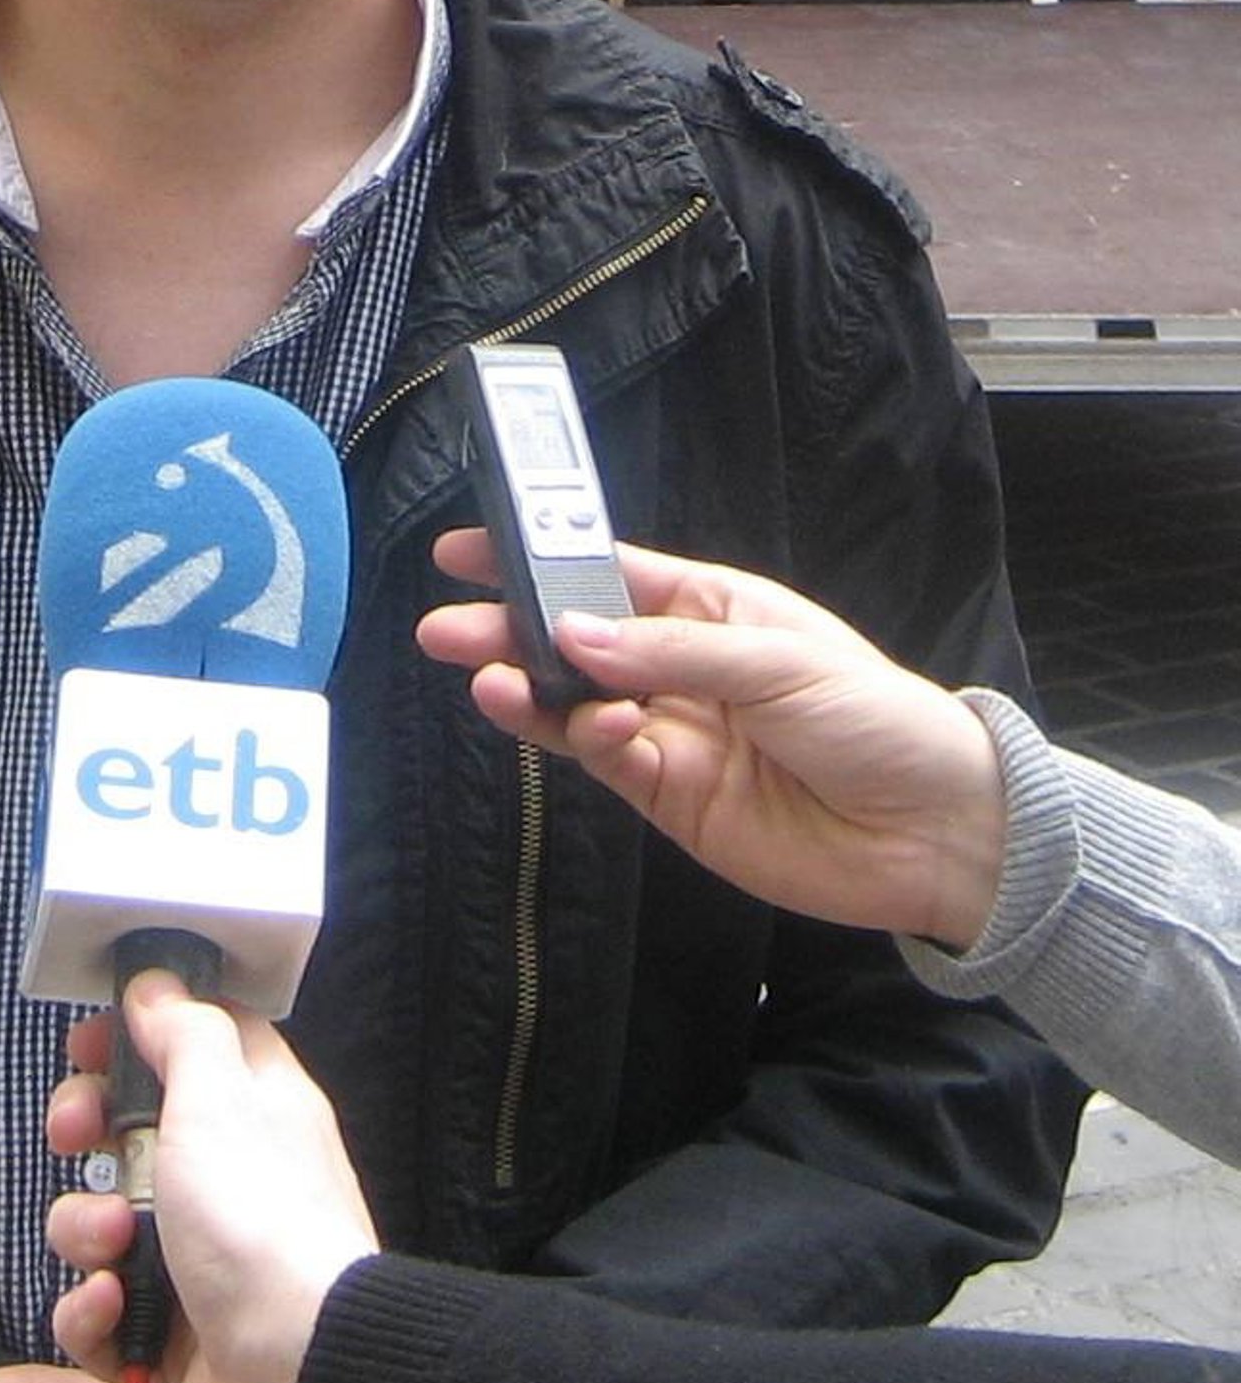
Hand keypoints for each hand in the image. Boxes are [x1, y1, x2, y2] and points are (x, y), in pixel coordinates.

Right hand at [46, 972, 378, 1382]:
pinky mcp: (166, 1325)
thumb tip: (158, 984)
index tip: (88, 1044)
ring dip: (86, 1226)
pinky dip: (94, 1309)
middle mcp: (223, 1173)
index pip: (190, 1043)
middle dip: (85, 1129)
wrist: (293, 1363)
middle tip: (76, 1132)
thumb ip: (186, 1031)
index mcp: (252, 1105)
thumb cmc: (264, 1221)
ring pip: (101, 1217)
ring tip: (116, 1242)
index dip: (135, 1034)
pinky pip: (99, 1306)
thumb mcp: (220, 1096)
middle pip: (127, 1128)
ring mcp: (193, 1253)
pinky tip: (115, 1304)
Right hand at [418, 532, 1008, 949]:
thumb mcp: (782, 662)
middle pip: (577, 642)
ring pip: (578, 704)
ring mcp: (673, 733)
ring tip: (488, 682)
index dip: (541, 557)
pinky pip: (608, 763)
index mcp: (713, 607)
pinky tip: (584, 729)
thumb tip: (576, 637)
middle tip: (444, 630)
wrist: (939, 833)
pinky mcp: (673, 798)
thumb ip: (673, 653)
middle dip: (511, 631)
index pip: (609, 571)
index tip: (470, 549)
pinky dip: (585, 744)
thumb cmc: (877, 718)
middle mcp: (682, 665)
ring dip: (531, 693)